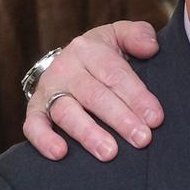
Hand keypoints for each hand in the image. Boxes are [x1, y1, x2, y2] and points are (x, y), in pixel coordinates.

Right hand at [22, 22, 164, 160]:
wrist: (68, 64)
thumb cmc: (103, 55)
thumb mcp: (119, 37)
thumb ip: (138, 35)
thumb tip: (151, 47)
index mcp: (89, 49)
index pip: (115, 74)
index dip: (137, 97)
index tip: (155, 118)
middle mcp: (66, 68)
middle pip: (95, 96)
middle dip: (120, 119)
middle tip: (142, 138)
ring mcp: (48, 90)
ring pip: (67, 113)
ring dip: (89, 134)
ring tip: (109, 152)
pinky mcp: (35, 109)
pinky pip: (34, 126)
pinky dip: (44, 140)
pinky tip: (61, 154)